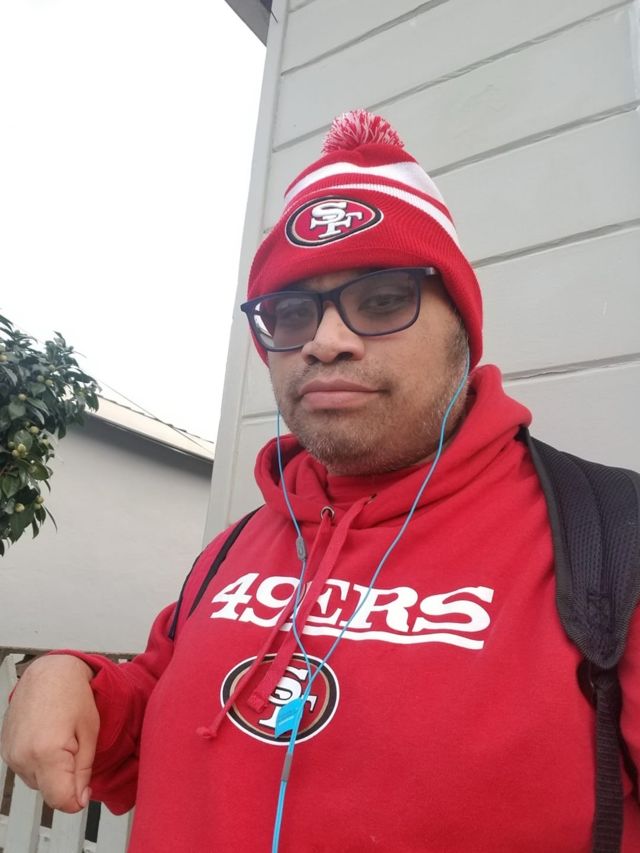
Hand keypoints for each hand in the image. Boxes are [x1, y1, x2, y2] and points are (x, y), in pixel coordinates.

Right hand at [0, 654, 98, 811]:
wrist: (49, 671)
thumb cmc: (73, 694)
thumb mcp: (90, 733)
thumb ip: (84, 771)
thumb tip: (80, 798)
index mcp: (46, 752)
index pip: (59, 800)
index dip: (76, 800)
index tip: (85, 791)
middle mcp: (22, 756)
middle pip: (48, 792)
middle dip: (65, 779)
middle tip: (76, 748)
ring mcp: (10, 754)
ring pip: (36, 782)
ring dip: (51, 771)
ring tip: (61, 739)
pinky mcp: (5, 750)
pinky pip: (26, 769)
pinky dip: (39, 761)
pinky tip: (47, 738)